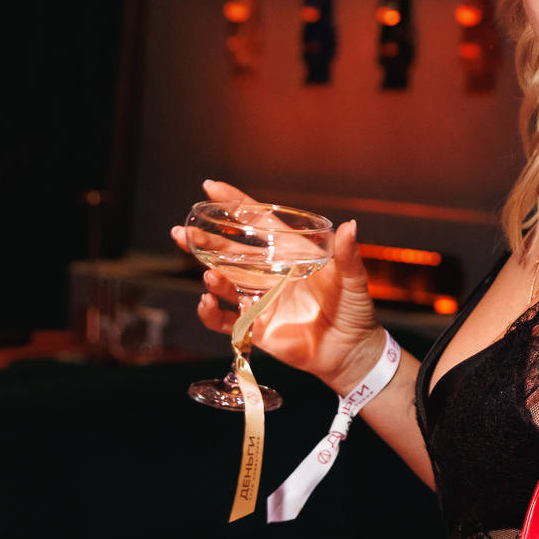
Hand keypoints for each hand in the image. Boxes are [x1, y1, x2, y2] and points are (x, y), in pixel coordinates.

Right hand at [172, 180, 384, 391]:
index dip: (235, 205)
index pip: (259, 222)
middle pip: (230, 252)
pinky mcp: (255, 327)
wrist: (352, 351)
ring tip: (209, 273)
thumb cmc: (355, 310)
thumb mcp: (353, 280)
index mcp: (291, 254)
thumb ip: (347, 255)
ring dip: (211, 275)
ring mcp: (260, 299)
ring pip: (224, 283)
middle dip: (206, 241)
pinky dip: (211, 313)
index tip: (210, 187)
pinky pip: (225, 320)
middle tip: (183, 232)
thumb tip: (351, 226)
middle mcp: (270, 274)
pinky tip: (207, 302)